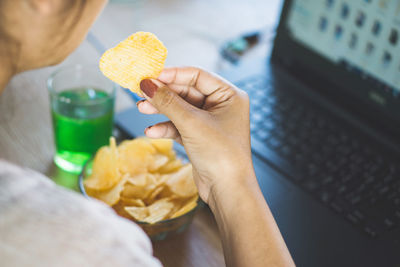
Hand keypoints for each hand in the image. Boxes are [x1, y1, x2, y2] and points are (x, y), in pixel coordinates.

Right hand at [138, 67, 252, 203]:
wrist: (227, 190)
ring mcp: (210, 122)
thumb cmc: (221, 154)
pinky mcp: (200, 137)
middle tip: (141, 91)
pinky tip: (152, 131)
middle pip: (186, 91)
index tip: (151, 75)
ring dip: (161, 109)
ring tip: (142, 109)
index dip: (173, 74)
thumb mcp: (192, 123)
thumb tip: (147, 84)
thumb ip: (168, 101)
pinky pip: (180, 126)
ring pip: (181, 109)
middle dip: (163, 94)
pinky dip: (166, 128)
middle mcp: (221, 106)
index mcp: (229, 95)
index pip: (197, 76)